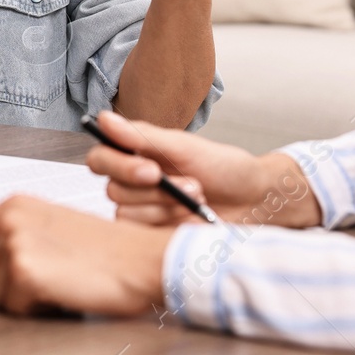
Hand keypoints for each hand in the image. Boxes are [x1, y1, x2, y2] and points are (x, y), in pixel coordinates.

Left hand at [0, 195, 174, 315]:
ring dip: (15, 300)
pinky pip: (11, 307)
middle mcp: (9, 218)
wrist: (142, 259)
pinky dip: (34, 310)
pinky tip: (58, 294)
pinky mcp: (26, 271)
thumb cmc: (106, 250)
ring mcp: (15, 242)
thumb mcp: (50, 227)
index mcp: (13, 205)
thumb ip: (13, 236)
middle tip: (23, 287)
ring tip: (48, 286)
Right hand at [88, 110, 321, 227]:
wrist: (255, 200)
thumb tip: (104, 118)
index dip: (118, 166)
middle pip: (114, 190)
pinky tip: (194, 218)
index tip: (152, 170)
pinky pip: (144, 234)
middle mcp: (133, 182)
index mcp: (135, 154)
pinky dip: (173, 224)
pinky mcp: (154, 235)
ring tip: (198, 199)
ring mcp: (143, 211)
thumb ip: (142, 136)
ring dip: (168, 207)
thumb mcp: (184, 147)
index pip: (100, 159)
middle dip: (156, 191)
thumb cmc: (223, 167)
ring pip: (128, 215)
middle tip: (193, 184)